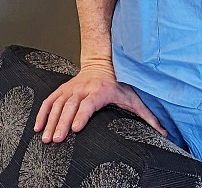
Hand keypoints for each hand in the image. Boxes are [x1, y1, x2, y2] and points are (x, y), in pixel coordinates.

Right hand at [33, 62, 165, 142]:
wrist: (102, 63)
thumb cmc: (119, 83)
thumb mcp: (134, 99)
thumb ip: (148, 117)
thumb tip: (164, 133)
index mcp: (100, 91)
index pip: (89, 104)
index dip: (81, 115)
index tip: (75, 128)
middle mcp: (83, 89)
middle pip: (69, 107)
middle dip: (61, 124)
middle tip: (56, 140)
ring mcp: (71, 88)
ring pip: (57, 105)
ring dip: (50, 121)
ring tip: (46, 138)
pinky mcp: (63, 89)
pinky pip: (49, 101)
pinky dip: (42, 113)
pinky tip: (37, 127)